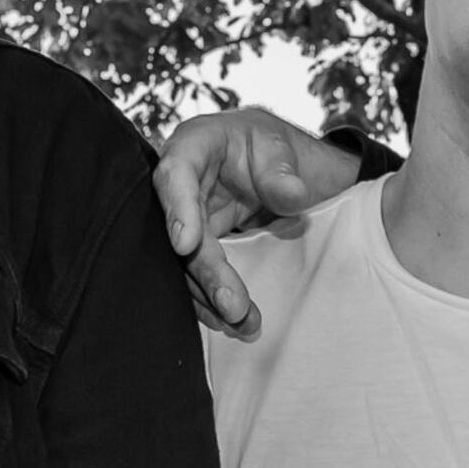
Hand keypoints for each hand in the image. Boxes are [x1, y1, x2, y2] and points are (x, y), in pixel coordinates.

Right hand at [156, 104, 360, 336]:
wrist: (277, 165)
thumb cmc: (269, 145)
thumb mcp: (282, 147)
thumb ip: (282, 170)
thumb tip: (291, 196)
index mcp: (194, 145)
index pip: (177, 173)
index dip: (178, 209)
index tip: (185, 245)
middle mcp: (180, 185)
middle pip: (179, 229)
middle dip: (205, 270)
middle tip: (230, 304)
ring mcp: (186, 218)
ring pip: (186, 261)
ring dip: (210, 294)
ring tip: (241, 322)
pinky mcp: (197, 245)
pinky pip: (197, 273)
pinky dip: (212, 298)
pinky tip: (230, 322)